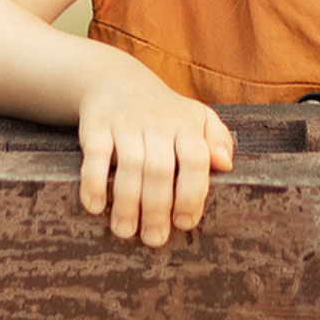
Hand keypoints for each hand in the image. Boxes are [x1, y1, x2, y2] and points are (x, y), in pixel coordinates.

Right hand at [78, 73, 235, 247]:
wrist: (117, 80)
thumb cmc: (165, 112)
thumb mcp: (197, 118)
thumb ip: (218, 139)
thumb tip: (225, 165)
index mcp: (186, 125)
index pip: (196, 159)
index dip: (192, 193)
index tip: (185, 223)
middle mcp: (158, 123)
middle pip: (160, 169)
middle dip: (157, 209)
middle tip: (154, 239)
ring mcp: (126, 123)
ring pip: (130, 164)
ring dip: (127, 203)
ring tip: (125, 231)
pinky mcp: (97, 124)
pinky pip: (95, 154)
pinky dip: (94, 182)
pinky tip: (95, 207)